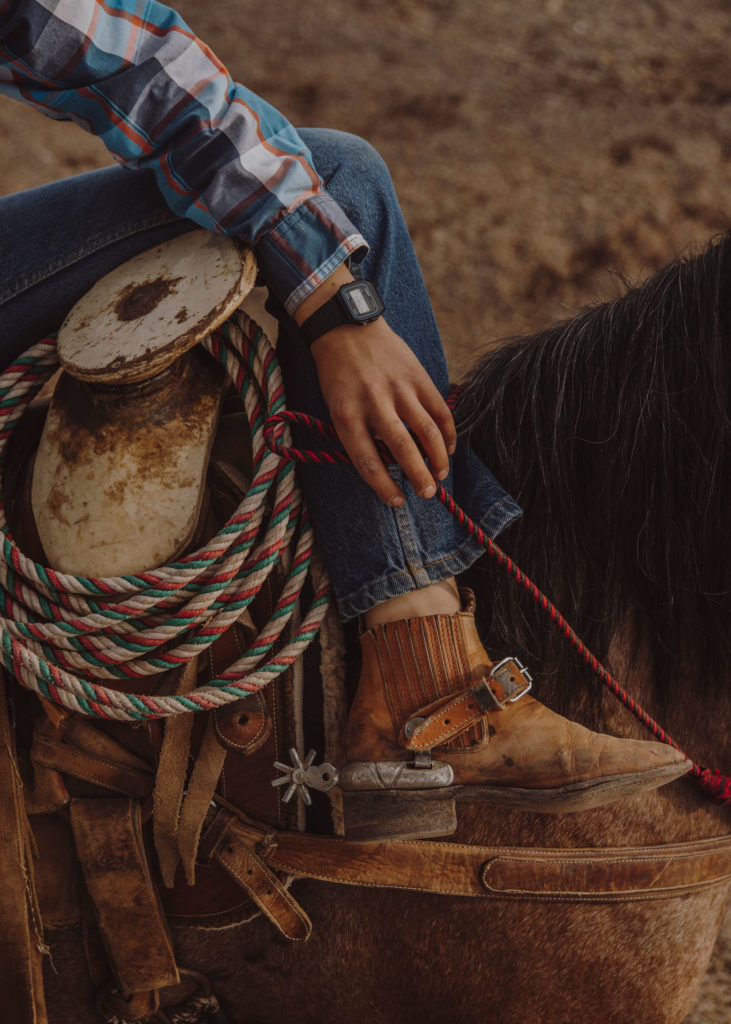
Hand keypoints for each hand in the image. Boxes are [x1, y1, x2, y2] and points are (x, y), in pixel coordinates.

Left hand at [309, 319, 456, 505]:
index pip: (368, 461)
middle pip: (401, 449)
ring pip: (426, 430)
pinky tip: (447, 448)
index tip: (397, 500)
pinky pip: (439, 409)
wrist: (347, 329)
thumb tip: (390, 465)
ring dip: (437, 458)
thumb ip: (358, 434)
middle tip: (428, 493)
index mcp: (346, 415)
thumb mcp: (335, 407)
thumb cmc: (338, 376)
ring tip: (440, 474)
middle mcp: (373, 402)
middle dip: (418, 476)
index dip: (384, 486)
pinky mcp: (417, 376)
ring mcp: (399, 388)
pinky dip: (447, 432)